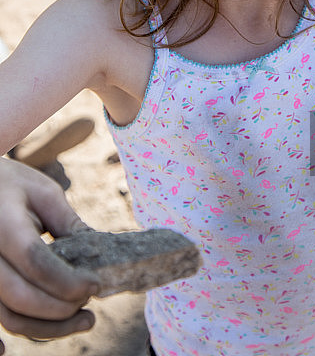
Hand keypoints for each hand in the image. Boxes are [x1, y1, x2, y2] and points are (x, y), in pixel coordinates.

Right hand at [0, 158, 99, 350]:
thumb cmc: (12, 186)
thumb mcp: (43, 192)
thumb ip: (68, 223)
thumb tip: (102, 252)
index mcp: (4, 226)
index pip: (35, 263)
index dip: (68, 280)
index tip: (96, 284)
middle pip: (22, 298)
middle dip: (62, 308)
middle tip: (91, 301)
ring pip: (9, 317)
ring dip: (49, 328)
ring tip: (85, 319)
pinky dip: (20, 332)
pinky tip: (47, 331)